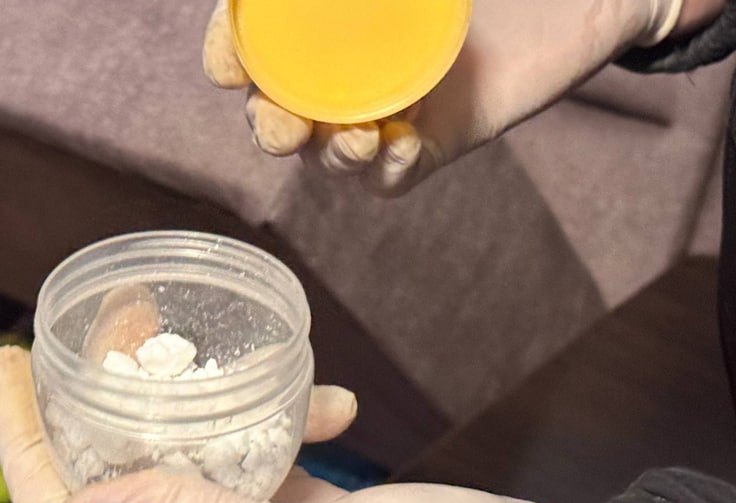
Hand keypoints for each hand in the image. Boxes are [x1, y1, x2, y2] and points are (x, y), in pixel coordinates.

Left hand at [0, 346, 571, 502]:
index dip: (25, 450)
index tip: (11, 364)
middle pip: (116, 485)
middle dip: (94, 406)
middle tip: (102, 325)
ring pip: (186, 463)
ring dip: (189, 402)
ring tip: (202, 341)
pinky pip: (261, 458)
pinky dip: (282, 419)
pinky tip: (328, 398)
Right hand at [205, 0, 685, 194]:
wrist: (585, 1)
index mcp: (330, 23)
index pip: (254, 43)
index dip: (227, 54)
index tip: (224, 64)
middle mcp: (347, 70)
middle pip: (277, 112)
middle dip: (267, 126)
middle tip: (282, 127)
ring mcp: (386, 109)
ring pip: (326, 152)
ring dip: (328, 155)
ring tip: (356, 141)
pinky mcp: (433, 142)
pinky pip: (391, 177)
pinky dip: (387, 170)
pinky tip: (405, 145)